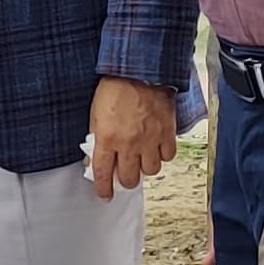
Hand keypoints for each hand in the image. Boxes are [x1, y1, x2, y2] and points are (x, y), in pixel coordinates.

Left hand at [87, 77, 176, 197]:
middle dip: (126, 180)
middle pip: (129, 178)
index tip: (105, 195)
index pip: (103, 173)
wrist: (139, 69)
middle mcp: (128, 144)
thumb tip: (96, 155)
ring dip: (145, 168)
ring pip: (150, 171)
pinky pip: (168, 156)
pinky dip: (163, 155)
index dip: (104, 188)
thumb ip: (97, 136)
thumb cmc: (115, 87)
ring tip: (142, 158)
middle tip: (125, 174)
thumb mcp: (95, 113)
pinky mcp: (167, 132)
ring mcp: (149, 139)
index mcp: (107, 138)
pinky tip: (157, 148)